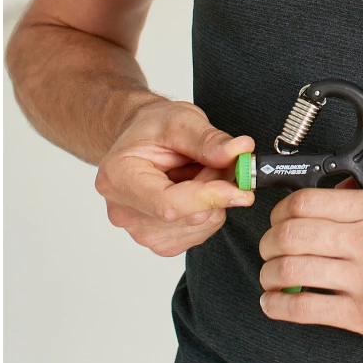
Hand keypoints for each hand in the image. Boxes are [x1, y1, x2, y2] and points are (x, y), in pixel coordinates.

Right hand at [95, 98, 253, 256]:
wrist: (140, 140)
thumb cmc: (152, 128)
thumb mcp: (180, 120)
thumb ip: (208, 139)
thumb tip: (240, 152)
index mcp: (119, 179)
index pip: (168, 204)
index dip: (210, 198)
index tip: (243, 190)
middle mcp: (125, 212)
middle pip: (188, 216)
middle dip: (216, 189)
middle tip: (218, 160)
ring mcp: (141, 232)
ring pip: (200, 226)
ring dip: (214, 199)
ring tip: (198, 170)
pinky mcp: (161, 241)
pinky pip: (200, 232)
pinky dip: (210, 210)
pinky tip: (194, 188)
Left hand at [256, 150, 362, 355]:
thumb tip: (360, 159)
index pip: (309, 201)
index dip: (283, 208)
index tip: (281, 216)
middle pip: (292, 234)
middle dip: (269, 239)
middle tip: (270, 244)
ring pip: (292, 271)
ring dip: (270, 272)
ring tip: (270, 273)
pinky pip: (305, 310)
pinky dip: (279, 306)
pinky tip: (274, 303)